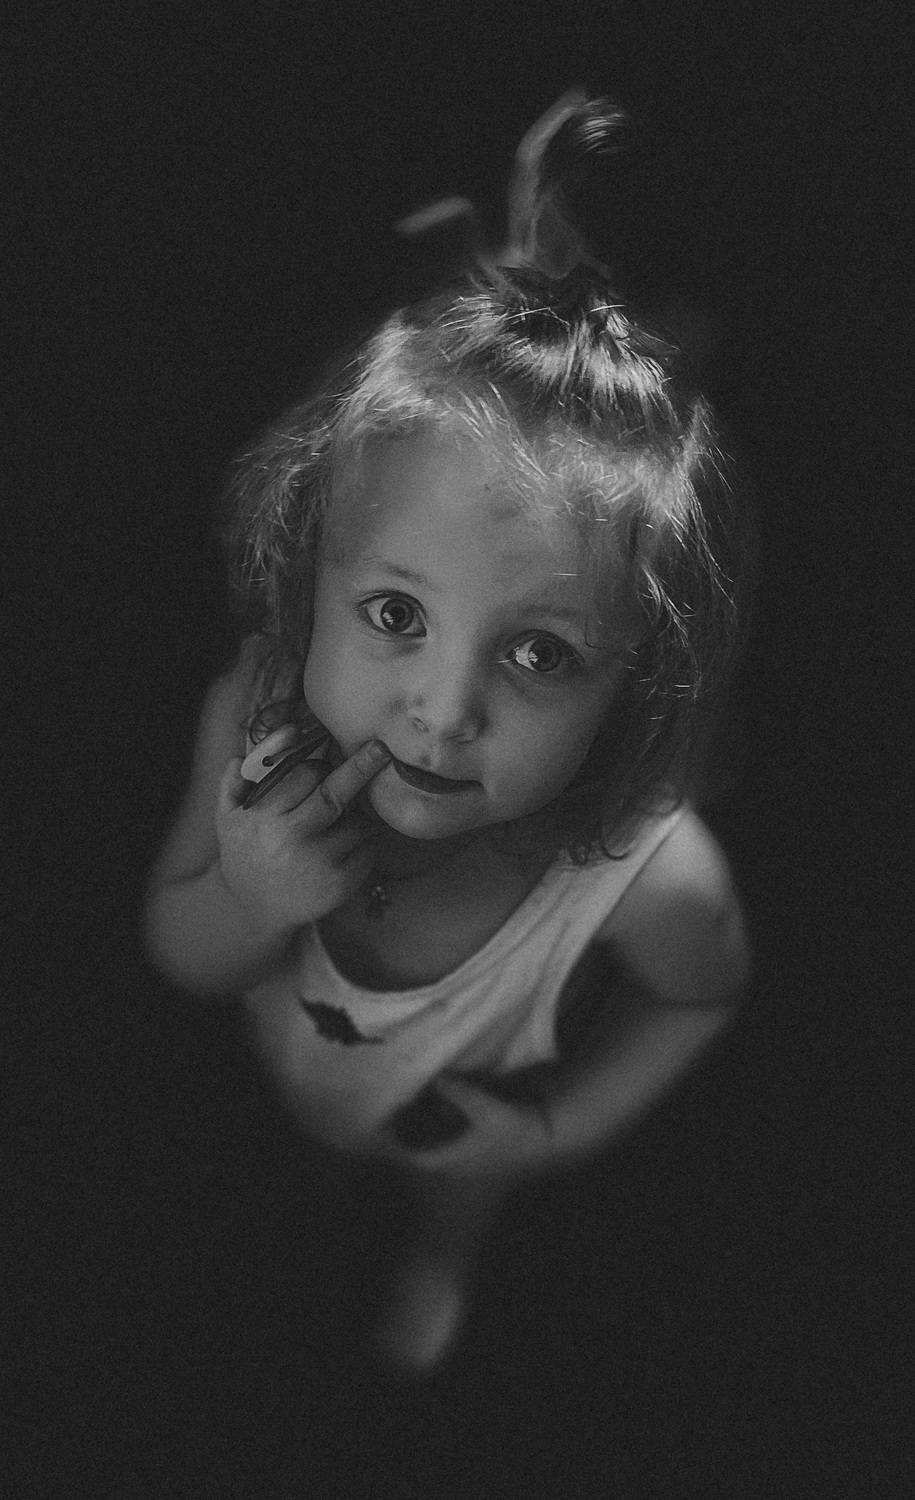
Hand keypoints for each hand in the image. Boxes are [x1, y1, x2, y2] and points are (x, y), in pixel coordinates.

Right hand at [215, 734, 389, 933]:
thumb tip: (238, 754)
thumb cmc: (245, 854)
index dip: (320, 766)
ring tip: (345, 821)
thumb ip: (232, 782)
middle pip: (336, 794)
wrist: (253, 910)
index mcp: (266, 816)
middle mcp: (292, 838)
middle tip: (380, 750)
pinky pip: (368, 851)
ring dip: (359, 816)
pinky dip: (367, 842)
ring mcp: (319, 863)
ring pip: (357, 823)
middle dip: (361, 768)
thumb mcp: (226, 818)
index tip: (325, 766)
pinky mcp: (340, 885)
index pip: (306, 775)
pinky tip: (352, 845)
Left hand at [380, 1074, 554, 1184]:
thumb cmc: (514, 1131)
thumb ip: (458, 1092)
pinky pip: (452, 1150)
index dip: (397, 1147)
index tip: (383, 1130)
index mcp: (453, 1159)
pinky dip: (441, 1137)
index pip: (416, 1159)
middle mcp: (458, 1166)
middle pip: (424, 1157)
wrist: (545, 1143)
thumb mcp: (485, 1108)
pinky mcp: (481, 1158)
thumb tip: (434, 1076)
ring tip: (413, 1115)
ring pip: (438, 1154)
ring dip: (425, 1138)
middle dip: (408, 1140)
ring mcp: (470, 1164)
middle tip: (394, 1117)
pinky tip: (442, 1119)